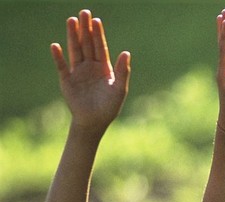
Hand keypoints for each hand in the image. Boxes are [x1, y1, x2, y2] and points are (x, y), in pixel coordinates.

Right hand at [51, 10, 129, 131]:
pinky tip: (56, 46)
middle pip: (87, 44)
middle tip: (83, 13)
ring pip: (75, 50)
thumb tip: (126, 52)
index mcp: (104, 68)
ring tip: (71, 21)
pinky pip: (62, 66)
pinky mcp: (67, 80)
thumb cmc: (109, 107)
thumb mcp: (119, 89)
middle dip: (85, 29)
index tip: (96, 20)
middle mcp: (90, 67)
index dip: (98, 34)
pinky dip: (58, 57)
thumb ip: (122, 71)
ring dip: (72, 36)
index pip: (100, 47)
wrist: (94, 122)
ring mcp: (78, 72)